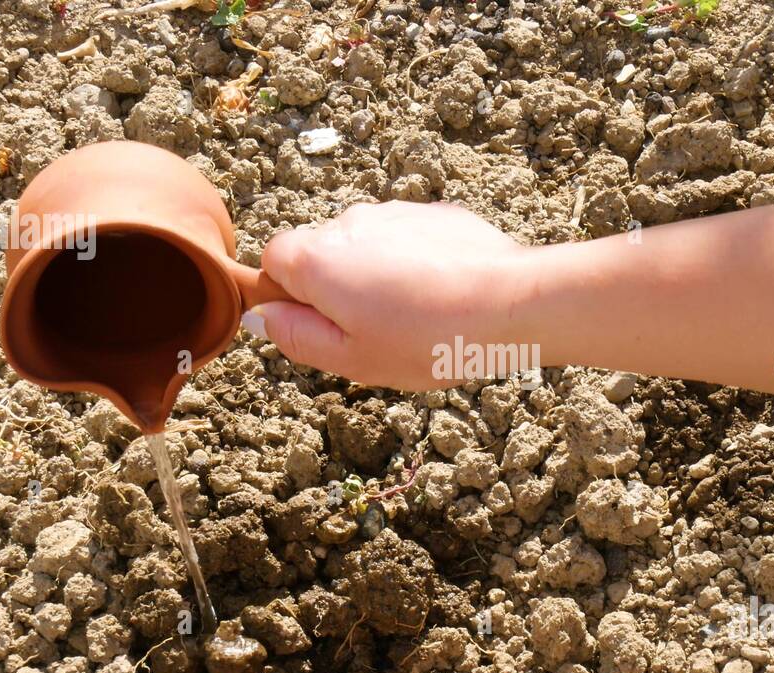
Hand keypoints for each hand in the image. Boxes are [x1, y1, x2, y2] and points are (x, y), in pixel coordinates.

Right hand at [242, 201, 532, 390]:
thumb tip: (263, 317)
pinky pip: (406, 239)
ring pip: (365, 245)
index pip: (273, 262)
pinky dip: (414, 263)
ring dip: (376, 275)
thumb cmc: (428, 339)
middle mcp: (349, 223)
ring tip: (415, 318)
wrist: (510, 302)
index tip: (322, 327)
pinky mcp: (435, 213)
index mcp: (317, 258)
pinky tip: (442, 296)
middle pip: (320, 252)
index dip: (289, 298)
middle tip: (373, 332)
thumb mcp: (351, 359)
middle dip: (335, 288)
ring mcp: (394, 211)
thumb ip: (297, 336)